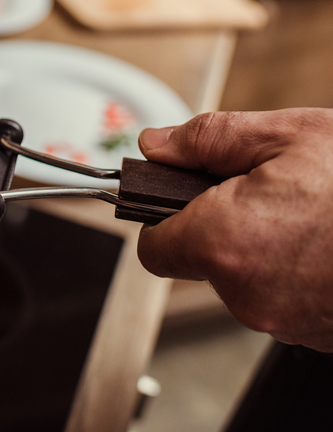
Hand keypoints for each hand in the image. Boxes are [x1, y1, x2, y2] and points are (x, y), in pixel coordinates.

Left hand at [137, 109, 332, 351]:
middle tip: (268, 191)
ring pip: (244, 279)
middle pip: (201, 260)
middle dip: (221, 224)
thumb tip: (156, 145)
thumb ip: (206, 140)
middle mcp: (245, 293)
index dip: (164, 216)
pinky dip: (295, 271)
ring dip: (263, 246)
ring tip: (310, 215)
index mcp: (223, 243)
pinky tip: (325, 243)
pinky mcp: (314, 333)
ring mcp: (283, 320)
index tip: (182, 195)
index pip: (153, 246)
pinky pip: (282, 298)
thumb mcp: (287, 136)